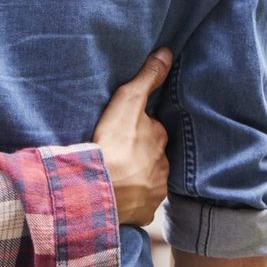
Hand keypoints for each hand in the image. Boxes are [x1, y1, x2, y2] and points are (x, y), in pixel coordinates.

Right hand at [94, 49, 172, 226]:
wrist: (99, 190)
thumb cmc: (112, 143)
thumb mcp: (128, 102)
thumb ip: (148, 78)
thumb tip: (167, 53)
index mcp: (160, 139)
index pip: (153, 130)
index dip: (140, 129)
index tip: (126, 131)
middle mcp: (163, 166)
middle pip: (152, 156)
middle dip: (141, 154)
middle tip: (120, 153)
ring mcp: (154, 191)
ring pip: (148, 180)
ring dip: (137, 177)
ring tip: (118, 175)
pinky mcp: (144, 212)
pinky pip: (140, 204)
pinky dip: (132, 200)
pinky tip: (118, 196)